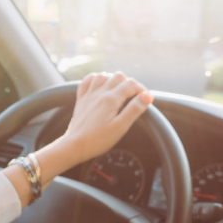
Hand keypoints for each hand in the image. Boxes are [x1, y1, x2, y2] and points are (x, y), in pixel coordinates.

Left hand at [2, 71, 151, 208]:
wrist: (75, 145)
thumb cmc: (98, 140)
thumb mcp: (121, 127)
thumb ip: (134, 110)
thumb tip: (147, 96)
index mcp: (111, 99)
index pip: (131, 85)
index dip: (142, 90)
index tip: (147, 99)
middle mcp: (99, 93)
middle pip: (118, 77)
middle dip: (130, 83)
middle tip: (136, 96)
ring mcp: (89, 95)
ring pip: (103, 76)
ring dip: (114, 79)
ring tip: (120, 90)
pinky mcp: (81, 99)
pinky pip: (87, 81)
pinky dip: (95, 79)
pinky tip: (100, 84)